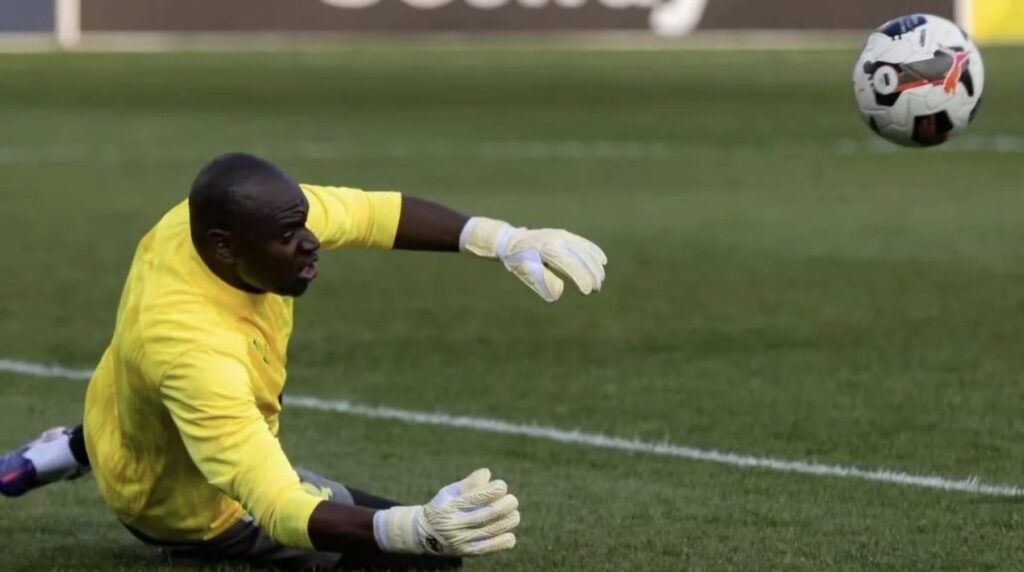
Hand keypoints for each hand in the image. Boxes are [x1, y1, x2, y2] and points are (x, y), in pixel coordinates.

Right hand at [373, 469, 519, 556]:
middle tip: (512, 500)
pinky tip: (510, 536)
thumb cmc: (443, 506)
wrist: (425, 533)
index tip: (502, 486)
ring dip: (508, 522)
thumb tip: (487, 473)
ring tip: (514, 515)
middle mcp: (454, 524)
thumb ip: (469, 483)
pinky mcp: (466, 552)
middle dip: (505, 505)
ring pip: (490, 531)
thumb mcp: (450, 492)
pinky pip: (487, 548)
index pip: (476, 497)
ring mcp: (460, 540)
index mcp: (450, 506)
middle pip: (486, 514)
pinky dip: (502, 543)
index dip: (493, 490)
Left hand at [460, 217, 606, 301]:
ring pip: (585, 250)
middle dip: (591, 274)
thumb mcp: (526, 272)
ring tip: (600, 279)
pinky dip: (594, 251)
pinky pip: (583, 242)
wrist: (511, 240)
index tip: (587, 292)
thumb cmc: (518, 260)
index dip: (581, 278)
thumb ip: (543, 281)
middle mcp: (557, 239)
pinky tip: (603, 260)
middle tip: (596, 289)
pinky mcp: (564, 234)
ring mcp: (562, 235)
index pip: (570, 265)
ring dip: (595, 265)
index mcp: (547, 249)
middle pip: (581, 257)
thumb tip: (560, 292)